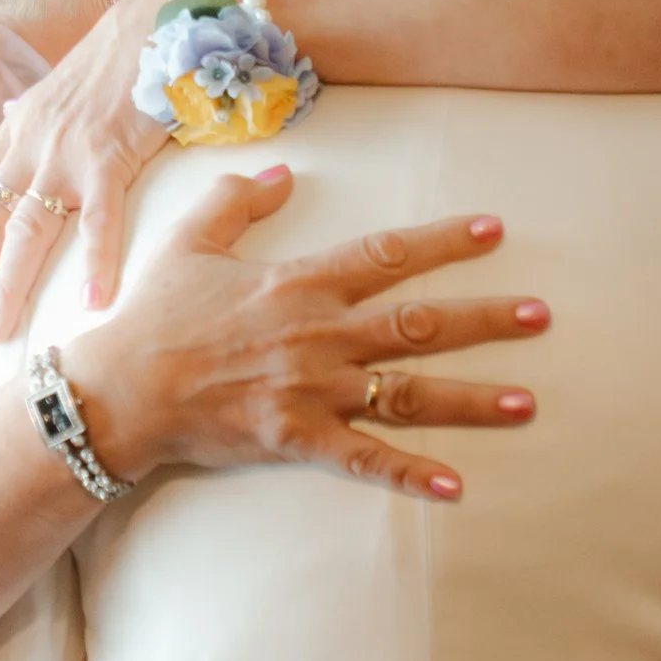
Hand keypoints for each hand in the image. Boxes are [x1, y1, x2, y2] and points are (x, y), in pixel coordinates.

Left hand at [0, 0, 167, 341]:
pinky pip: (100, 218)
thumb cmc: (116, 57)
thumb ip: (37, 111)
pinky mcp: (111, 155)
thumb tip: (17, 115)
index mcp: (19, 131)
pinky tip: (91, 301)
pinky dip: (96, 261)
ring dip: (7, 284)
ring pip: (26, 228)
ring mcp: (67, 153)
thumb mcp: (62, 84)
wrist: (155, 21)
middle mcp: (31, 145)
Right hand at [57, 166, 549, 501]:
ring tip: (528, 402)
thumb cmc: (153, 315)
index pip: (386, 254)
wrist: (118, 389)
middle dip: (485, 319)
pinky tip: (455, 485)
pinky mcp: (296, 437)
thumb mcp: (190, 241)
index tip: (494, 230)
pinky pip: (364, 459)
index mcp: (299, 283)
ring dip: (471, 398)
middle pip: (419, 323)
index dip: (443, 241)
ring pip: (408, 391)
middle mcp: (318, 334)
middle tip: (541, 315)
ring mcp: (312, 389)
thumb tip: (280, 174)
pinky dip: (409, 474)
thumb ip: (236, 201)